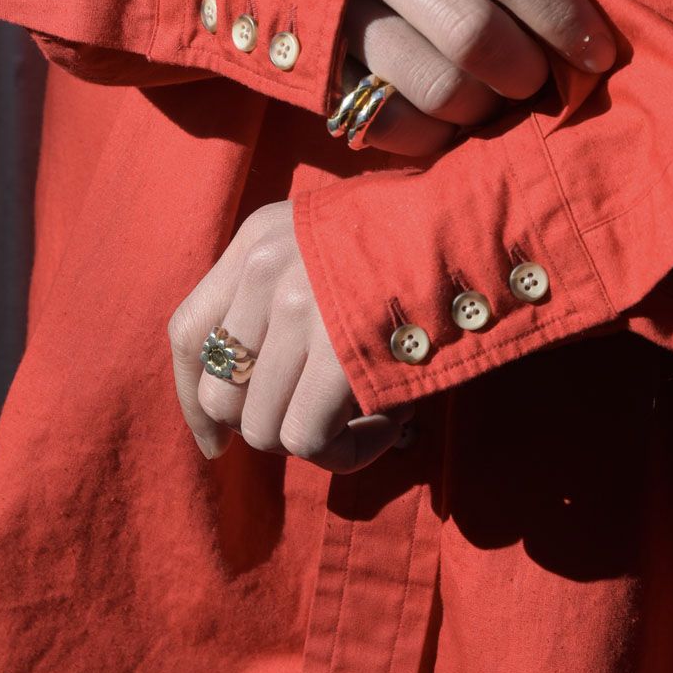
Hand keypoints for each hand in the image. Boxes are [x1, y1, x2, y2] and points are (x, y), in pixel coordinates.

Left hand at [167, 201, 412, 471]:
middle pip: (221, 392)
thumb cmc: (422, 236)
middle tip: (326, 419)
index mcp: (258, 238)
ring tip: (371, 416)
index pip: (188, 332)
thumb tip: (254, 394)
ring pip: (264, 427)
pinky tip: (388, 426)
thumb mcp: (332, 240)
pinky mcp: (338, 350)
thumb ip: (284, 293)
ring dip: (318, 440)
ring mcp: (299, 309)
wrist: (484, 219)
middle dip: (268, 425)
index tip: (215, 440)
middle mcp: (266, 269)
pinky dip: (347, 452)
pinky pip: (309, 441)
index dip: (193, 399)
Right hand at [342, 0, 615, 155]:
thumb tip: (581, 25)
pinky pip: (387, 122)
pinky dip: (431, 137)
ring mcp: (339, 12)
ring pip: (437, 86)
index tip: (599, 53)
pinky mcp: (315, 65)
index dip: (564, 17)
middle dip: (524, 72)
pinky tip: (447, 125)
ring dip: (482, 110)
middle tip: (535, 81)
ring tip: (490, 102)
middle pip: (474, 35)